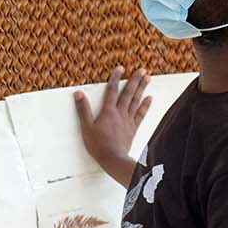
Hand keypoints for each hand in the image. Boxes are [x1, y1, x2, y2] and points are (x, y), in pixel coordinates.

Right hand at [74, 66, 150, 181]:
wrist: (113, 159)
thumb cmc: (98, 145)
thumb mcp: (86, 127)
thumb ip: (83, 109)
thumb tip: (78, 93)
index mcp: (108, 111)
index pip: (112, 91)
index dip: (115, 78)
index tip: (120, 68)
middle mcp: (120, 113)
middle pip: (128, 93)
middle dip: (135, 80)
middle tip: (142, 70)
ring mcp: (128, 120)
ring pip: (136, 101)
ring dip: (142, 89)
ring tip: (148, 78)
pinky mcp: (133, 128)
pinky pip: (140, 114)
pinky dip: (145, 105)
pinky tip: (149, 98)